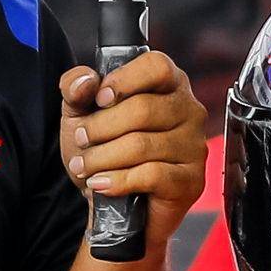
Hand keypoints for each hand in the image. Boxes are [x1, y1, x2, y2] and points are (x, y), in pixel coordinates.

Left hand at [61, 48, 211, 236]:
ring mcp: (194, 147)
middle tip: (81, 140)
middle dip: (100, 127)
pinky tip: (101, 184)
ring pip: (142, 145)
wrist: (115, 204)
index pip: (157, 66)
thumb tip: (85, 80)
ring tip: (84, 166)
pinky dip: (118, 181)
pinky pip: (151, 175)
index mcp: (169, 85)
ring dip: (102, 158)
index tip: (99, 99)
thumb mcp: (81, 113)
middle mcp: (189, 111)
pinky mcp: (191, 181)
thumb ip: (75, 88)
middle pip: (143, 109)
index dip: (124, 80)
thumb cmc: (105, 150)